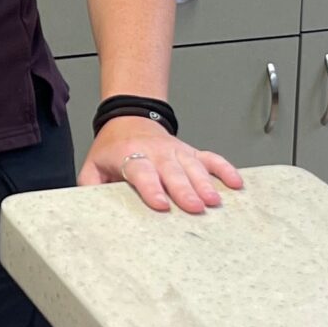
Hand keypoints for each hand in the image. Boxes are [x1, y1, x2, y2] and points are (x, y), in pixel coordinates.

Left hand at [81, 116, 243, 215]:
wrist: (129, 119)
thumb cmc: (113, 149)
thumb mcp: (93, 165)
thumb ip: (91, 185)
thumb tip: (90, 207)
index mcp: (131, 155)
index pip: (142, 172)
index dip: (151, 188)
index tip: (160, 204)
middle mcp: (157, 153)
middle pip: (172, 172)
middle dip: (184, 190)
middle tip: (195, 207)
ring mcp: (177, 151)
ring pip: (194, 166)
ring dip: (206, 183)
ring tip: (215, 201)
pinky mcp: (191, 152)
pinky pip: (211, 159)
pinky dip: (225, 169)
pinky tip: (236, 183)